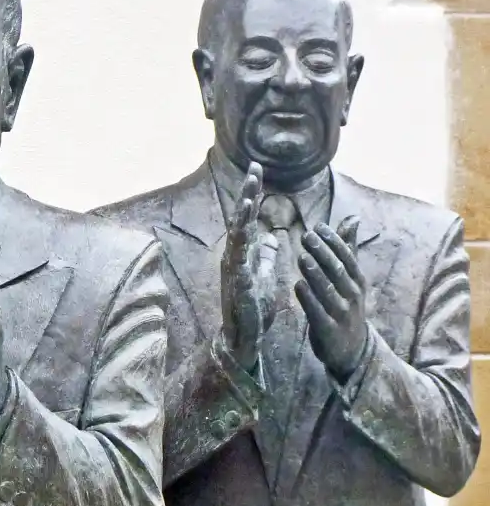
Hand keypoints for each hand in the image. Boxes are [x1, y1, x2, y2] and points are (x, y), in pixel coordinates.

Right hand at [219, 162, 272, 370]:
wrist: (245, 336)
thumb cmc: (254, 307)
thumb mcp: (266, 275)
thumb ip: (267, 255)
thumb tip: (272, 236)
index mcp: (246, 252)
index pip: (250, 217)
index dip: (253, 194)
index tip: (258, 171)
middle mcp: (236, 255)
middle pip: (241, 218)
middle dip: (247, 193)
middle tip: (254, 169)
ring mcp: (234, 267)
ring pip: (237, 233)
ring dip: (243, 212)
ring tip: (250, 192)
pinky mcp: (237, 281)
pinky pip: (239, 257)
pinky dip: (241, 241)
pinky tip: (245, 227)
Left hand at [296, 218, 367, 379]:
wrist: (353, 349)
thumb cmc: (347, 306)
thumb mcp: (351, 278)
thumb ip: (348, 249)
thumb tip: (352, 218)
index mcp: (358, 281)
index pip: (347, 257)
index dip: (334, 241)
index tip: (318, 226)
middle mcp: (352, 295)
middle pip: (337, 271)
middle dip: (323, 253)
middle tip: (306, 236)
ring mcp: (341, 313)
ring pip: (328, 290)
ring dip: (315, 274)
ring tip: (302, 257)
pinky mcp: (328, 329)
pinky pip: (317, 312)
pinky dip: (308, 298)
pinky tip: (298, 285)